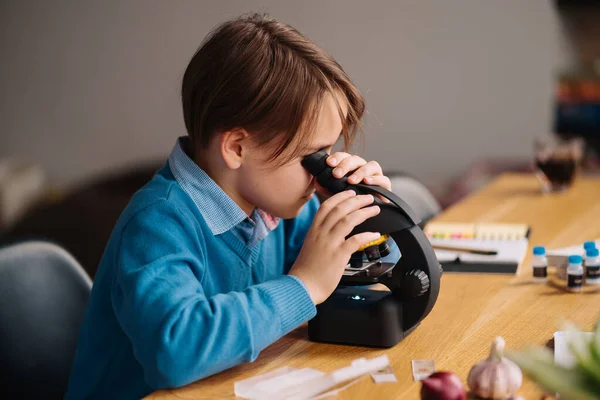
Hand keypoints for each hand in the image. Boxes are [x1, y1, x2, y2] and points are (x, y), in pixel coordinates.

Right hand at [288, 190, 380, 304]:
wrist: (302, 286)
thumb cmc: (306, 270)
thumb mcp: (310, 246)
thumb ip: (321, 236)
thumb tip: (333, 230)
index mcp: (313, 230)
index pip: (326, 206)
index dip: (339, 197)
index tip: (350, 193)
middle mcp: (321, 234)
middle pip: (339, 209)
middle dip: (356, 200)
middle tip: (368, 198)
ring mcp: (329, 244)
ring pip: (348, 220)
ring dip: (363, 212)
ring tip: (374, 209)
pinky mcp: (338, 256)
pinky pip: (355, 240)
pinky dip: (366, 235)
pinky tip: (375, 234)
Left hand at [315, 152, 390, 201]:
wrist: (365, 215)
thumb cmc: (349, 201)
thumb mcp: (335, 194)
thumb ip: (326, 187)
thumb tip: (316, 181)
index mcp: (350, 167)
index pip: (343, 157)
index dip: (336, 158)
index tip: (328, 163)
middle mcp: (363, 168)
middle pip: (356, 159)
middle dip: (345, 165)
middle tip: (336, 174)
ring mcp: (375, 175)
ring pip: (371, 165)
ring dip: (360, 171)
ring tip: (352, 180)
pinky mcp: (385, 185)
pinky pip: (384, 179)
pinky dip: (375, 179)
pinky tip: (367, 182)